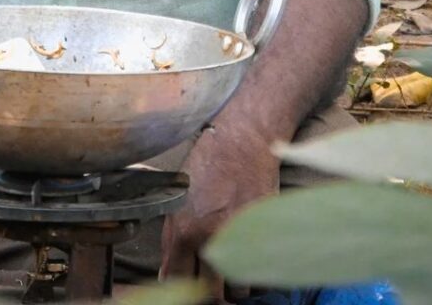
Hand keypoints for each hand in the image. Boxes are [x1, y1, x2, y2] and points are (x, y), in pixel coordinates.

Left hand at [160, 120, 279, 299]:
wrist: (244, 141)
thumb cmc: (208, 162)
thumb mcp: (178, 197)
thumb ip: (171, 239)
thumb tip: (166, 274)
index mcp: (184, 231)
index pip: (176, 280)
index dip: (180, 285)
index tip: (186, 283)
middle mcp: (211, 241)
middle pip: (209, 293)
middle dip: (209, 291)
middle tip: (211, 280)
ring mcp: (241, 241)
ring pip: (237, 291)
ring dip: (233, 284)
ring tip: (230, 265)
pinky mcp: (265, 238)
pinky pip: (259, 274)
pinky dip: (253, 272)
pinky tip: (247, 254)